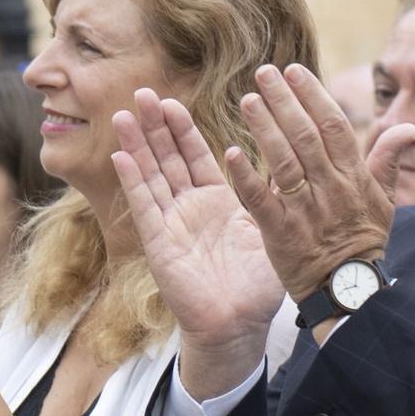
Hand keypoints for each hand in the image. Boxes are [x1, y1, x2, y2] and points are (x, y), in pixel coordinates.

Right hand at [111, 89, 283, 345]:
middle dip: (154, 127)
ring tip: (125, 114)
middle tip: (142, 92)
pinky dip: (133, 181)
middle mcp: (189, 209)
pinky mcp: (160, 244)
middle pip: (168, 159)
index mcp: (217, 202)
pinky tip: (121, 156)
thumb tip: (293, 154)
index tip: (171, 100)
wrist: (240, 323)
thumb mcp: (270, 226)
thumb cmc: (258, 284)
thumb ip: (271, 190)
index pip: (195, 156)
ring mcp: (171, 225)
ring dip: (137, 146)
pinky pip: (145, 207)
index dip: (182, 128)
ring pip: (152, 176)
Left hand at [222, 63, 414, 303]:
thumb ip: (388, 161)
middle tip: (263, 73)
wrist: (348, 291)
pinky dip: (245, 176)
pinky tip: (231, 152)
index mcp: (353, 177)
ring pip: (283, 161)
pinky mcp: (280, 233)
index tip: (294, 71)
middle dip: (284, 101)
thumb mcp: (384, 202)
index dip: (312, 95)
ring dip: (264, 128)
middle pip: (305, 136)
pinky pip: (260, 200)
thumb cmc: (363, 243)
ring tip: (248, 100)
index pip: (333, 126)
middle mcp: (329, 188)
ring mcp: (304, 209)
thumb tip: (406, 126)